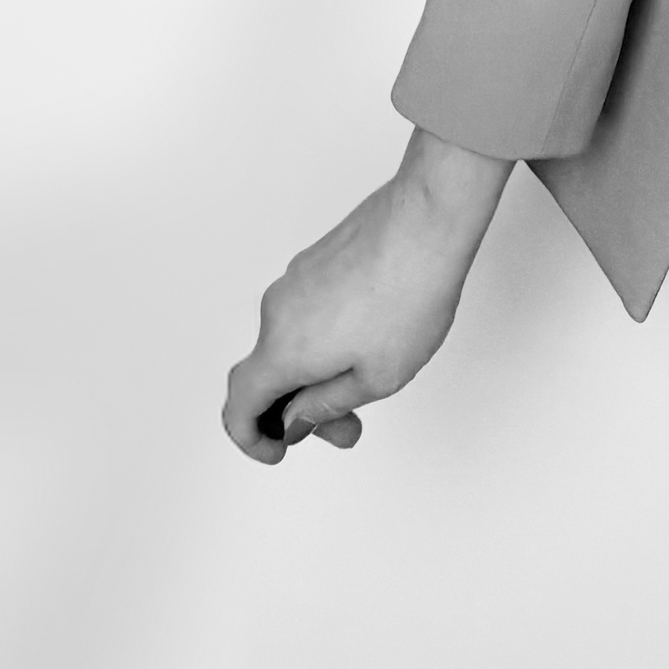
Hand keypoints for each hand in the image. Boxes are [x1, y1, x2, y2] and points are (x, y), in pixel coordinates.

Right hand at [222, 128, 512, 464]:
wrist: (430, 219)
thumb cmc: (410, 294)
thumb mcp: (376, 378)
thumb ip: (324, 407)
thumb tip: (295, 419)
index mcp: (283, 349)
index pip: (238, 406)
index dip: (251, 439)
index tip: (279, 449)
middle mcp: (277, 311)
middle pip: (270, 375)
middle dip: (303, 408)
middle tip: (349, 424)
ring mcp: (296, 279)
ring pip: (292, 340)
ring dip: (319, 370)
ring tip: (370, 378)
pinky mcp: (318, 258)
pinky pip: (308, 310)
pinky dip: (326, 336)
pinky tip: (371, 336)